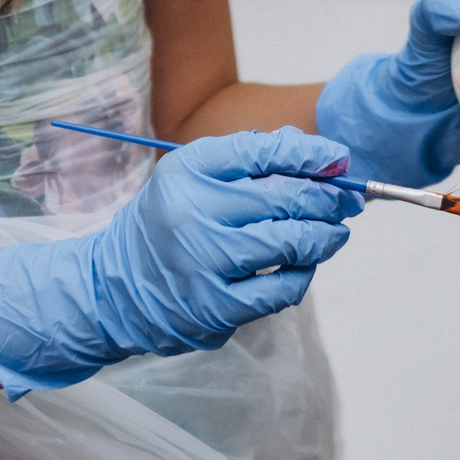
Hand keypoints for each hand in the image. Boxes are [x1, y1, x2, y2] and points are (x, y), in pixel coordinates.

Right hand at [0, 128, 361, 397]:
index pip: (262, 152)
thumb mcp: (192, 178)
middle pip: (285, 197)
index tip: (339, 159)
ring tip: (334, 233)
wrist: (115, 287)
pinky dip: (303, 275)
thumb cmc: (168, 224)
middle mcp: (193, 212)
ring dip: (324, 236)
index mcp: (188, 171)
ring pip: (291, 242)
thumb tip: (320, 158)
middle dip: (326, 197)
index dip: (311, 154)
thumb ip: (250, 162)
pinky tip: (304, 267)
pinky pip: (282, 288)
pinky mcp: (217, 307)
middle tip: (344, 201)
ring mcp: (205, 262)